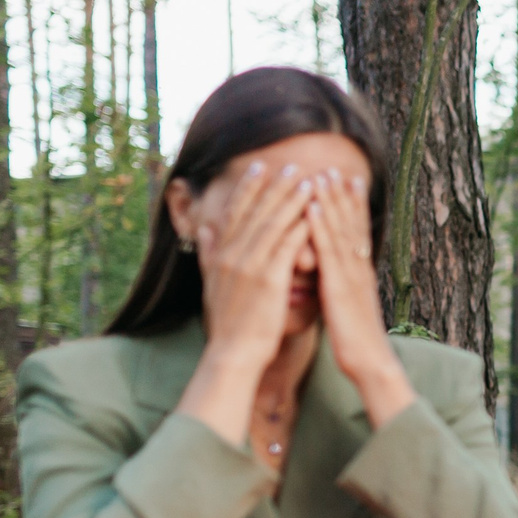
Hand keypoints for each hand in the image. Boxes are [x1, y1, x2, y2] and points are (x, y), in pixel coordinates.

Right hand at [194, 159, 314, 376]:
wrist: (233, 352)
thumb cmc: (228, 322)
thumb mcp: (212, 283)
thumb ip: (209, 254)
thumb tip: (202, 228)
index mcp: (222, 254)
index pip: (235, 213)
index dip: (248, 189)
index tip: (259, 168)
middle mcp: (233, 255)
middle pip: (256, 212)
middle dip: (274, 186)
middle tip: (290, 165)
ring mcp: (250, 266)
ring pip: (273, 223)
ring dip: (291, 200)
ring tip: (308, 180)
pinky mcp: (268, 279)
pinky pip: (287, 246)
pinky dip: (300, 226)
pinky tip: (315, 213)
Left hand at [306, 165, 416, 426]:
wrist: (370, 363)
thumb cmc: (357, 341)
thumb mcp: (348, 307)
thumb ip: (342, 287)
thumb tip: (335, 277)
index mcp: (360, 273)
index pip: (355, 231)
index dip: (351, 205)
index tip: (344, 180)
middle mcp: (359, 268)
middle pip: (351, 224)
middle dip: (343, 195)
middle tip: (334, 167)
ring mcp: (351, 275)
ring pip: (341, 230)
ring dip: (331, 200)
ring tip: (322, 174)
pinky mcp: (339, 286)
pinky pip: (329, 251)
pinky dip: (320, 226)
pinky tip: (311, 207)